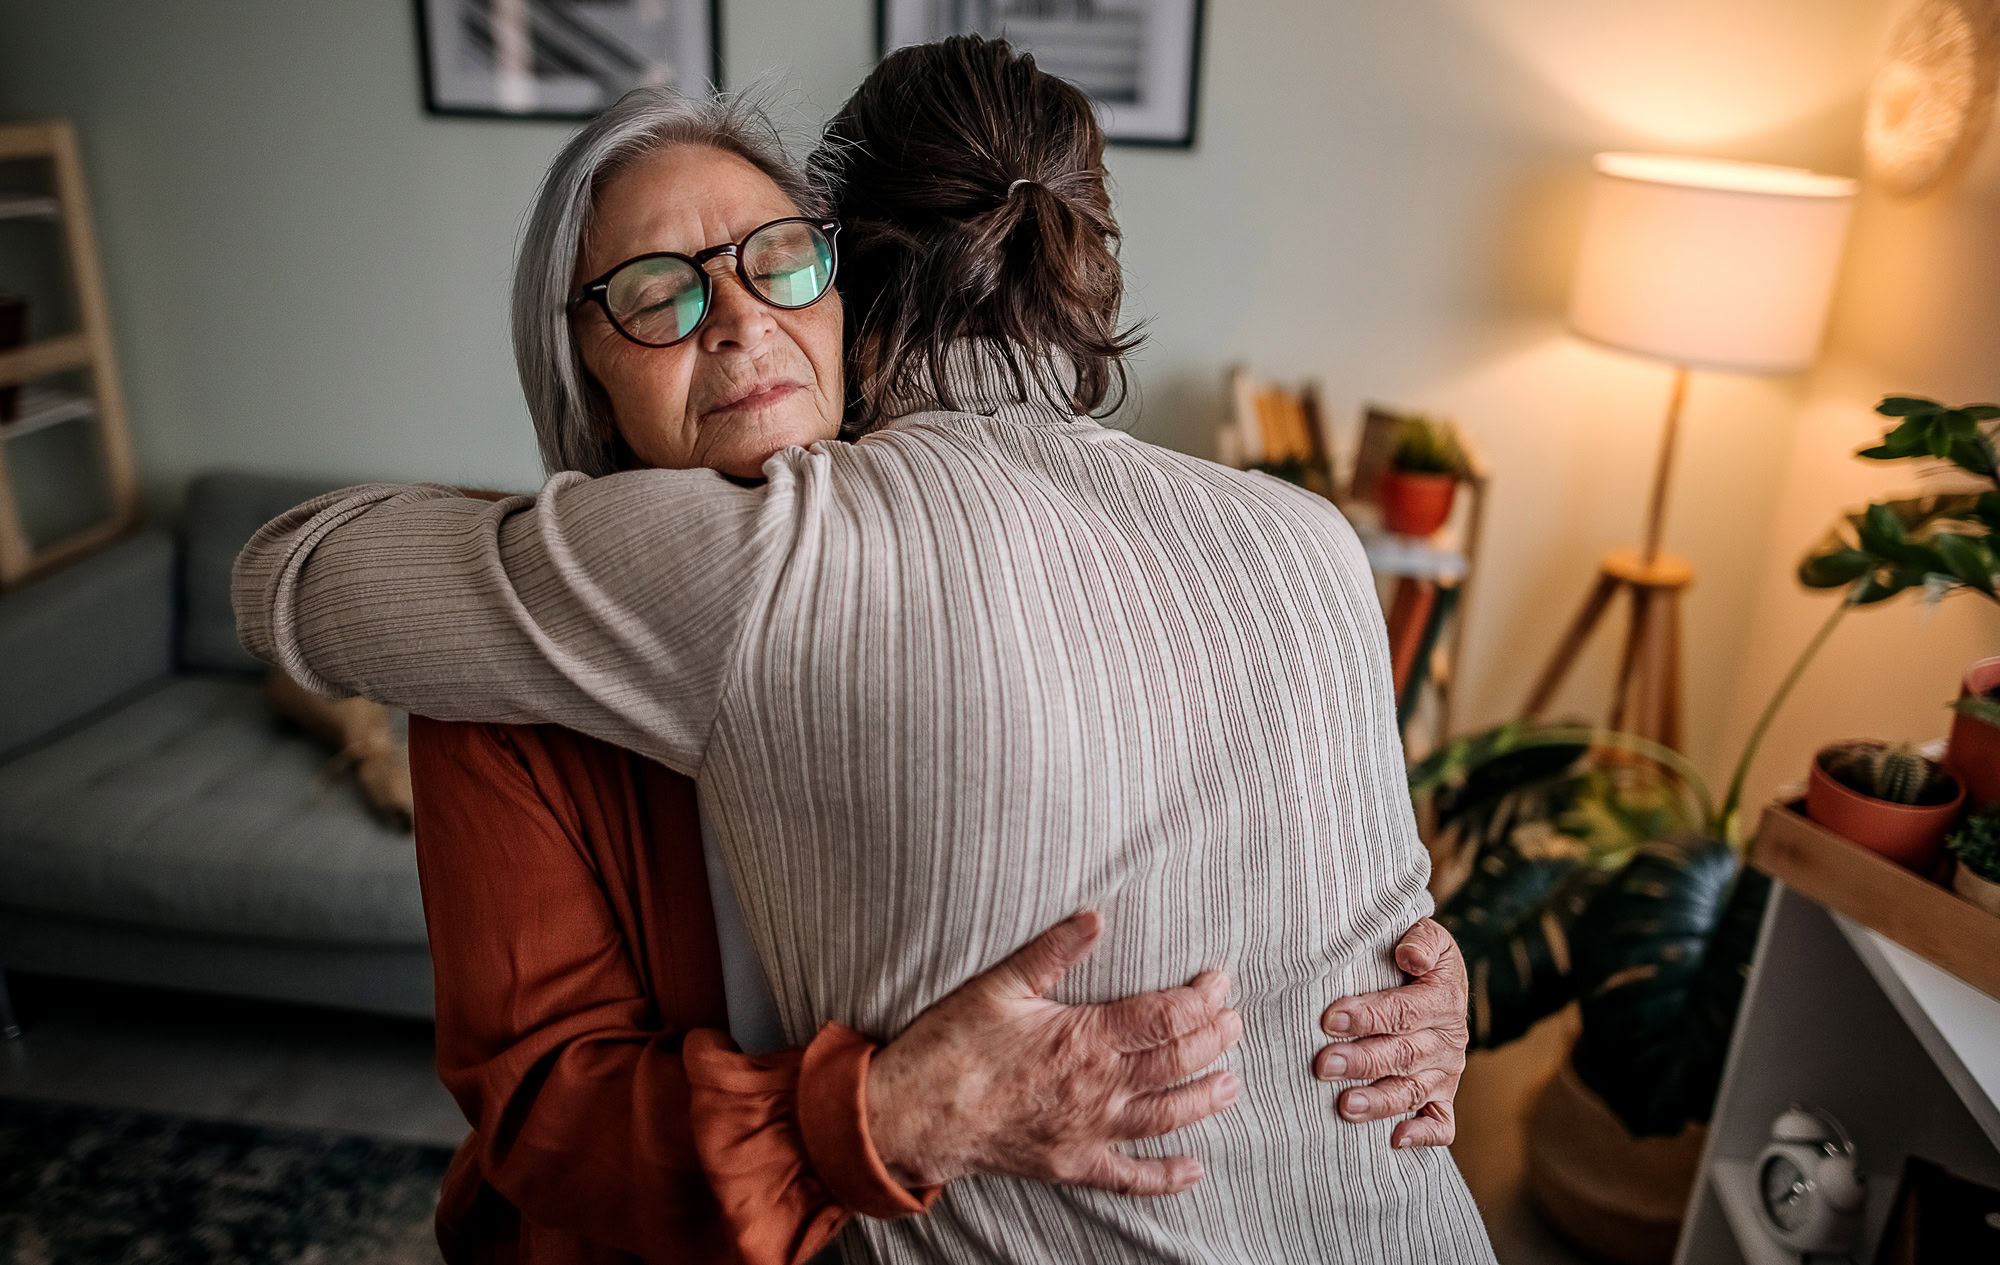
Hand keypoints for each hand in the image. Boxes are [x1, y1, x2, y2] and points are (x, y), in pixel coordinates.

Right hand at [866, 911, 1242, 1196]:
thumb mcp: (1000, 984)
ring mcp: (1088, 1131)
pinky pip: (1129, 1177)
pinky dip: (1166, 1177)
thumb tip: (1097, 917)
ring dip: (1204, 1098)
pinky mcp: (1072, 1164)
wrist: (914, 1114)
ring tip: (1233, 1084)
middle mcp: (1096, 1088)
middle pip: (1174, 1062)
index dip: (1199, 999)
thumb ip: (1054, 951)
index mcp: (1084, 1039)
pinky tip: (1194, 1170)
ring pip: (1165, 1116)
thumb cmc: (952, 1045)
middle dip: (1213, 1040)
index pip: (1162, 1017)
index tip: (1220, 983)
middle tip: (1236, 1023)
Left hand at [1315, 916, 1467, 1149]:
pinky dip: (1422, 1135)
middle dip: (1361, 1061)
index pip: (1404, 1011)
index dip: (1367, 1016)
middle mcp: (1448, 1040)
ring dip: (1379, 1100)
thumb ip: (1421, 940)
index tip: (1330, 1019)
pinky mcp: (1442, 1097)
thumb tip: (1409, 957)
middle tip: (1323, 1064)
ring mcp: (1445, 1072)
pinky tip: (1395, 1139)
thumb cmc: (1414, 955)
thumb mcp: (1425, 935)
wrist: (1437, 980)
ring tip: (1345, 1106)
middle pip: (1403, 1054)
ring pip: (1413, 1091)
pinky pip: (1441, 1124)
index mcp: (1443, 998)